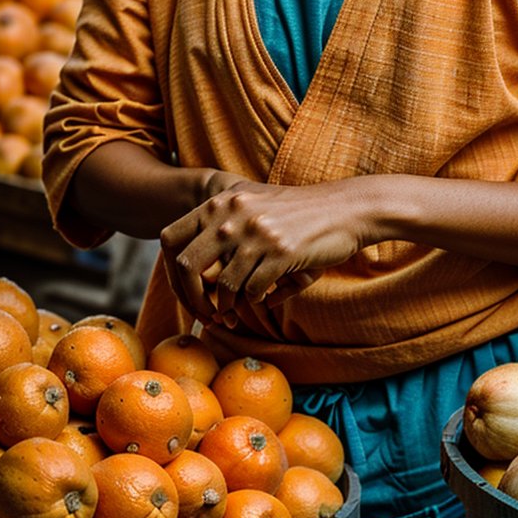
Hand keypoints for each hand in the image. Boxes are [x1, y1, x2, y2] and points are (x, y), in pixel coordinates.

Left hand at [160, 179, 370, 325]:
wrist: (346, 209)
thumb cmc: (298, 215)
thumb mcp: (254, 207)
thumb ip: (223, 231)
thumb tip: (194, 279)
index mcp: (221, 201)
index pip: (170, 239)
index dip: (171, 272)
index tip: (186, 292)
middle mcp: (233, 213)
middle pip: (187, 266)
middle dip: (192, 299)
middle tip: (205, 314)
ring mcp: (256, 232)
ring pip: (224, 286)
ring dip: (227, 308)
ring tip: (233, 316)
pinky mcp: (281, 251)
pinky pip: (253, 291)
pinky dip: (255, 302)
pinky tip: (264, 300)